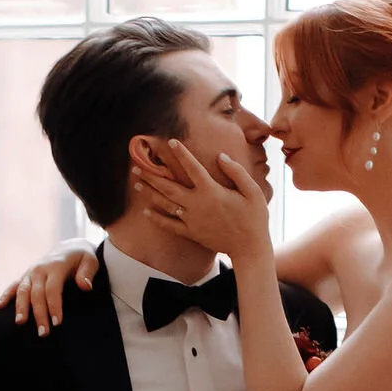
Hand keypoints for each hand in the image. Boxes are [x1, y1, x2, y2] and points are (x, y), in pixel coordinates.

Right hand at [0, 240, 96, 329]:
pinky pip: (13, 286)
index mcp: (56, 265)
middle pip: (36, 293)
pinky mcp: (25, 276)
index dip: (54, 306)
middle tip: (43, 333)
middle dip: (39, 314)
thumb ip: (87, 273)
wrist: (69, 247)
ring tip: (20, 323)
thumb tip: (85, 286)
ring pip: (22, 291)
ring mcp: (31, 272)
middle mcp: (40, 269)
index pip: (53, 289)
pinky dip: (5, 295)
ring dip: (21, 307)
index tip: (57, 323)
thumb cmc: (82, 258)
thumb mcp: (90, 261)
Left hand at [133, 138, 274, 260]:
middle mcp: (197, 204)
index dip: (182, 153)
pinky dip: (157, 218)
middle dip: (152, 175)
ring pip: (166, 203)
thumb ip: (236, 172)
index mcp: (212, 191)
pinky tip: (146, 212)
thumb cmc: (254, 218)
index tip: (171, 142)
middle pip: (169, 186)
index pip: (193, 167)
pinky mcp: (191, 232)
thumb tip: (221, 156)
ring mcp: (192, 219)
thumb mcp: (253, 191)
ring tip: (136, 183)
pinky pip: (169, 225)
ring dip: (150, 192)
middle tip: (137, 166)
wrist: (249, 248)